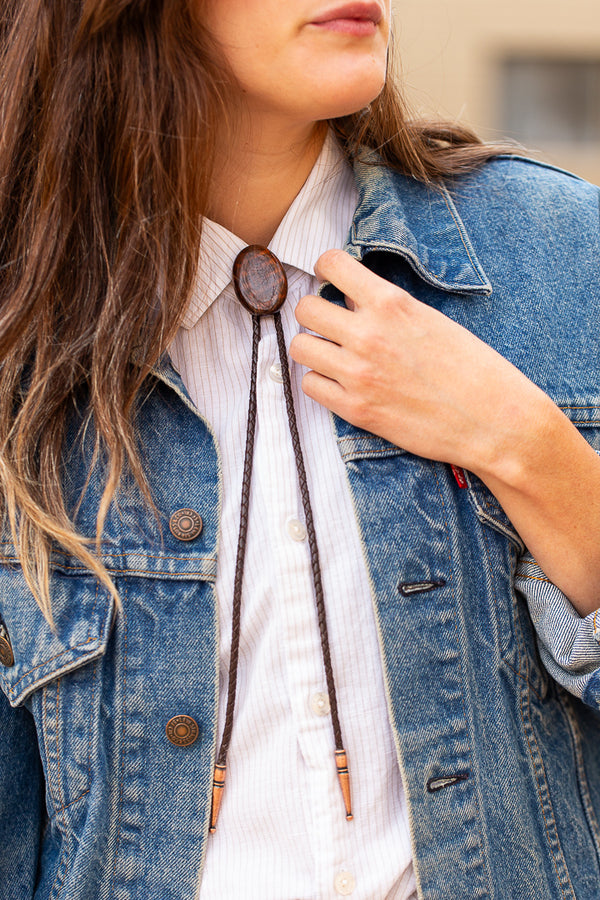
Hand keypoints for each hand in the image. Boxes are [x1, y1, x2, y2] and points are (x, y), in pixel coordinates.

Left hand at [290, 249, 549, 483]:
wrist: (493, 422)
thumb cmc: (474, 369)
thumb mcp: (433, 320)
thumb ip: (390, 307)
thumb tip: (352, 297)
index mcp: (392, 304)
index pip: (331, 264)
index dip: (327, 268)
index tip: (331, 278)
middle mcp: (368, 335)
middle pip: (306, 308)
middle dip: (317, 312)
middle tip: (332, 323)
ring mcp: (358, 374)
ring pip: (300, 346)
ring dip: (314, 347)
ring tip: (335, 354)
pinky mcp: (355, 409)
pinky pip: (310, 385)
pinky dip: (321, 382)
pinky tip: (341, 382)